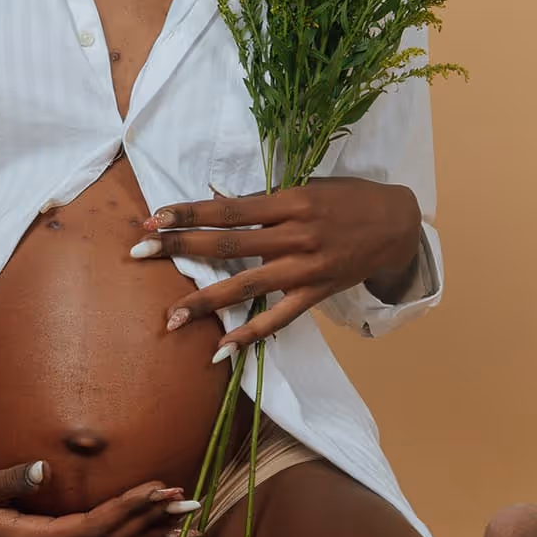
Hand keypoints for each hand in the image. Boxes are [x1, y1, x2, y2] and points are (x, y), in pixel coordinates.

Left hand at [132, 175, 422, 353]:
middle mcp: (296, 236)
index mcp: (291, 201)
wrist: (397, 225)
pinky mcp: (317, 294)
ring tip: (169, 318)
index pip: (228, 209)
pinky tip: (221, 350)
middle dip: (180, 248)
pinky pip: (278, 319)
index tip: (153, 218)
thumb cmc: (348, 198)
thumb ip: (264, 200)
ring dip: (205, 302)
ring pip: (247, 287)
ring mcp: (306, 269)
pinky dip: (250, 336)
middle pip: (228, 245)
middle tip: (139, 252)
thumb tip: (217, 204)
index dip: (189, 214)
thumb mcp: (307, 186)